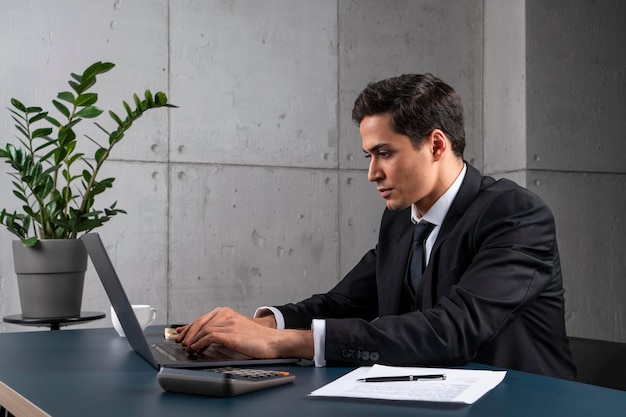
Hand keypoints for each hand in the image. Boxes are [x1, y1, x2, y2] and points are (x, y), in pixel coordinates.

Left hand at [175, 307, 313, 358]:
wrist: (275, 341)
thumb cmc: (258, 340)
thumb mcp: (237, 331)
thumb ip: (222, 332)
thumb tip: (204, 340)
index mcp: (228, 313)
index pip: (203, 318)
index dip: (189, 326)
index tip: (180, 332)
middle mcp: (227, 315)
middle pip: (201, 321)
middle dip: (187, 332)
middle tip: (179, 341)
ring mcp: (230, 324)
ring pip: (203, 328)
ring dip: (192, 339)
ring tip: (186, 347)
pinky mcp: (232, 334)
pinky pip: (210, 336)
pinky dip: (200, 342)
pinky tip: (196, 349)